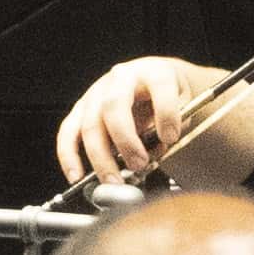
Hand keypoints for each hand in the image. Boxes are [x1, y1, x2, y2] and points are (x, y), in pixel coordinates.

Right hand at [56, 55, 253, 188]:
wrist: (152, 84)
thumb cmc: (169, 97)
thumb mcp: (185, 103)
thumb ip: (176, 125)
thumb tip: (156, 151)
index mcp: (153, 72)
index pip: (159, 86)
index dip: (166, 114)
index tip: (171, 138)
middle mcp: (121, 78)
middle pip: (114, 106)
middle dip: (126, 140)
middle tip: (138, 165)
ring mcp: (97, 93)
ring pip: (89, 124)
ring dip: (100, 157)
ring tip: (114, 182)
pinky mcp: (81, 109)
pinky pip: (68, 133)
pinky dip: (70, 156)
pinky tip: (77, 176)